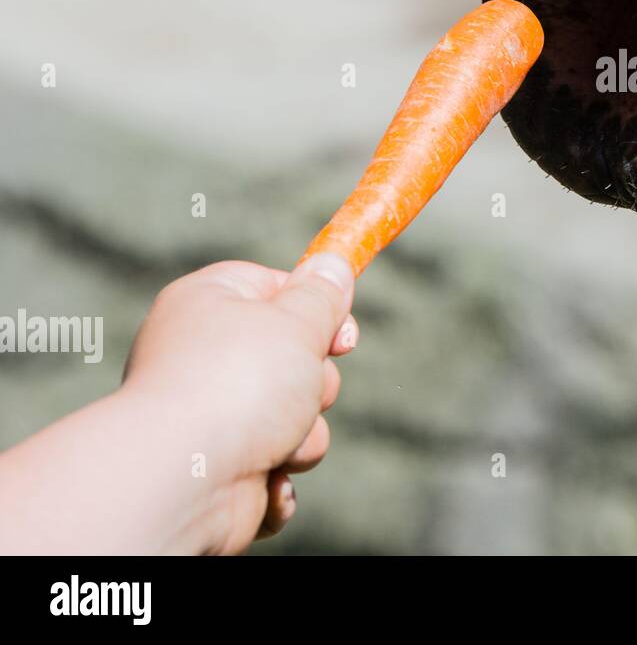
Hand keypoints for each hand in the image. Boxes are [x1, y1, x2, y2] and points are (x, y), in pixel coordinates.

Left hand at [121, 255, 358, 552]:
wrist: (184, 480)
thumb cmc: (239, 385)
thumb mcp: (297, 321)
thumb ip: (322, 293)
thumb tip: (332, 264)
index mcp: (210, 303)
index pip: (275, 287)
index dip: (317, 309)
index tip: (344, 338)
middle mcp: (203, 357)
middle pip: (294, 356)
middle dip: (316, 383)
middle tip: (304, 390)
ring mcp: (210, 415)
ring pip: (294, 415)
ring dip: (304, 433)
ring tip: (280, 442)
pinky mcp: (218, 466)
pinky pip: (273, 462)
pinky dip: (278, 474)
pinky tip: (266, 479)